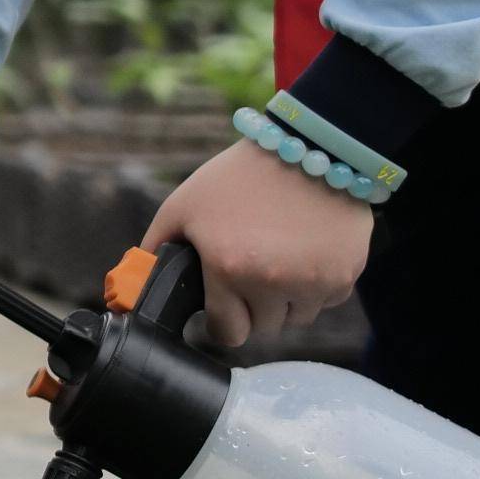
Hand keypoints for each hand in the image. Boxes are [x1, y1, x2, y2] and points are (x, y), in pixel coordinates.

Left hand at [143, 141, 373, 350]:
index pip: (227, 333)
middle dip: (254, 308)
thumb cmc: (240, 176)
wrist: (310, 145)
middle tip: (251, 271)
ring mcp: (315, 281)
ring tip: (279, 256)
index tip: (222, 307)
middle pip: (263, 329)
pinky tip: (307, 250)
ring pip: (298, 318)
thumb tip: (131, 290)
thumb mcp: (183, 206)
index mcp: (229, 268)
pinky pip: (328, 299)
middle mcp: (274, 282)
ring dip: (287, 299)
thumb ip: (156, 250)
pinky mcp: (348, 274)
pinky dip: (318, 284)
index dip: (222, 321)